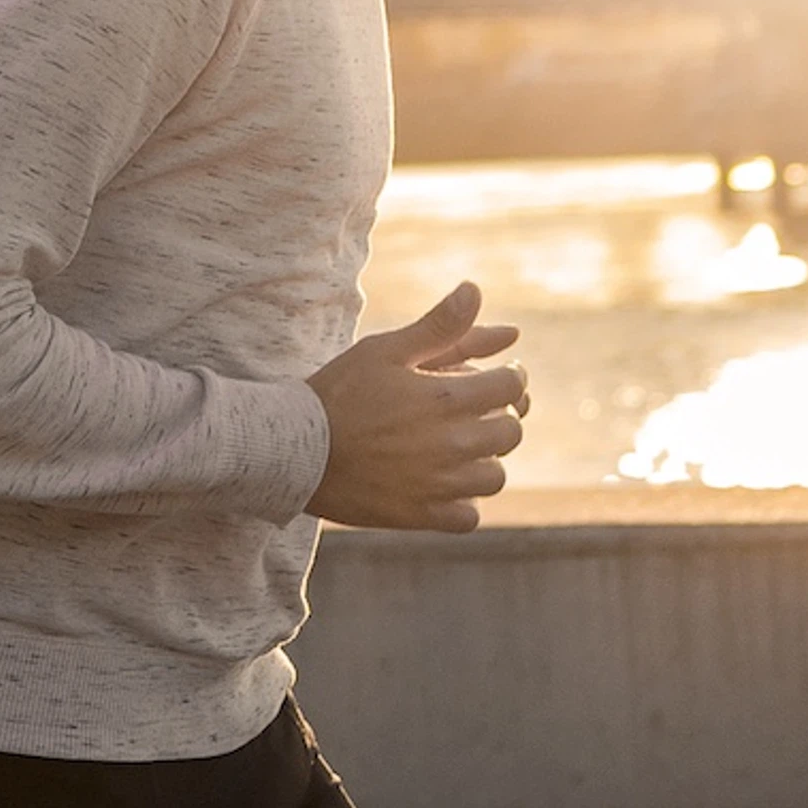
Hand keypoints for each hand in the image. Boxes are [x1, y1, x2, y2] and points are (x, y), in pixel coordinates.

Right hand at [306, 280, 526, 532]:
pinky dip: (465, 502)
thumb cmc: (340, 392)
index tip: (499, 375)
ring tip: (464, 447)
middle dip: (502, 416)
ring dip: (487, 460)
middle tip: (480, 411)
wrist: (295, 448)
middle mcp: (451, 443)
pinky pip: (468, 516)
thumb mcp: (386, 349)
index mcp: (447, 397)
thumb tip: (475, 290)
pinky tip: (446, 484)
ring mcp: (438, 484)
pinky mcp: (421, 515)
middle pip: (511, 432)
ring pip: (495, 477)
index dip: (511, 376)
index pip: (512, 386)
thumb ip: (438, 325)